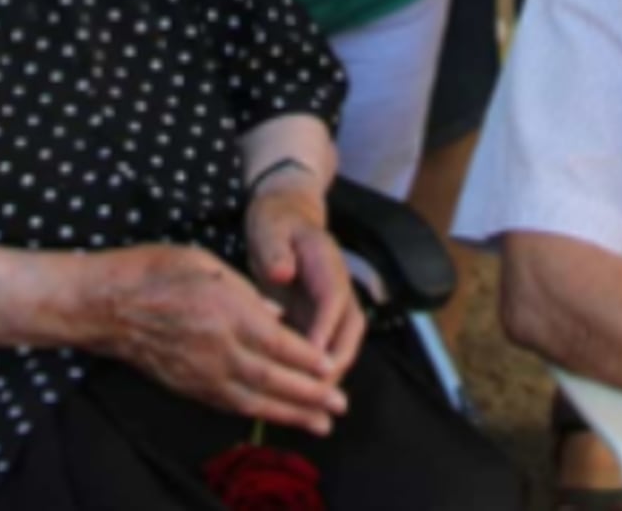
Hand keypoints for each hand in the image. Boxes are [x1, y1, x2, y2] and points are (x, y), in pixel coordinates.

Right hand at [91, 244, 347, 435]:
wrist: (107, 304)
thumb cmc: (155, 271)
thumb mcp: (206, 262)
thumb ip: (247, 291)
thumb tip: (279, 316)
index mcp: (225, 311)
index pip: (278, 342)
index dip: (308, 359)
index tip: (333, 368)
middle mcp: (216, 348)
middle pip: (272, 378)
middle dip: (310, 394)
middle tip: (339, 405)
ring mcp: (201, 372)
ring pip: (254, 400)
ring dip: (291, 414)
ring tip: (321, 423)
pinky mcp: (188, 386)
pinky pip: (229, 405)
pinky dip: (259, 414)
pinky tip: (277, 417)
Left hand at [244, 178, 365, 379]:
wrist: (286, 219)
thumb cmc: (275, 224)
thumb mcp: (271, 227)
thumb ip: (276, 250)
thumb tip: (282, 273)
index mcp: (327, 263)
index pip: (334, 299)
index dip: (326, 329)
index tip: (312, 356)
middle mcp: (338, 288)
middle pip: (350, 330)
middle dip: (336, 362)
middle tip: (314, 391)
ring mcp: (334, 307)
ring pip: (343, 345)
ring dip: (330, 374)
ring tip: (311, 403)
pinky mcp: (323, 321)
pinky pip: (326, 350)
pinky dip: (317, 373)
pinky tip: (299, 395)